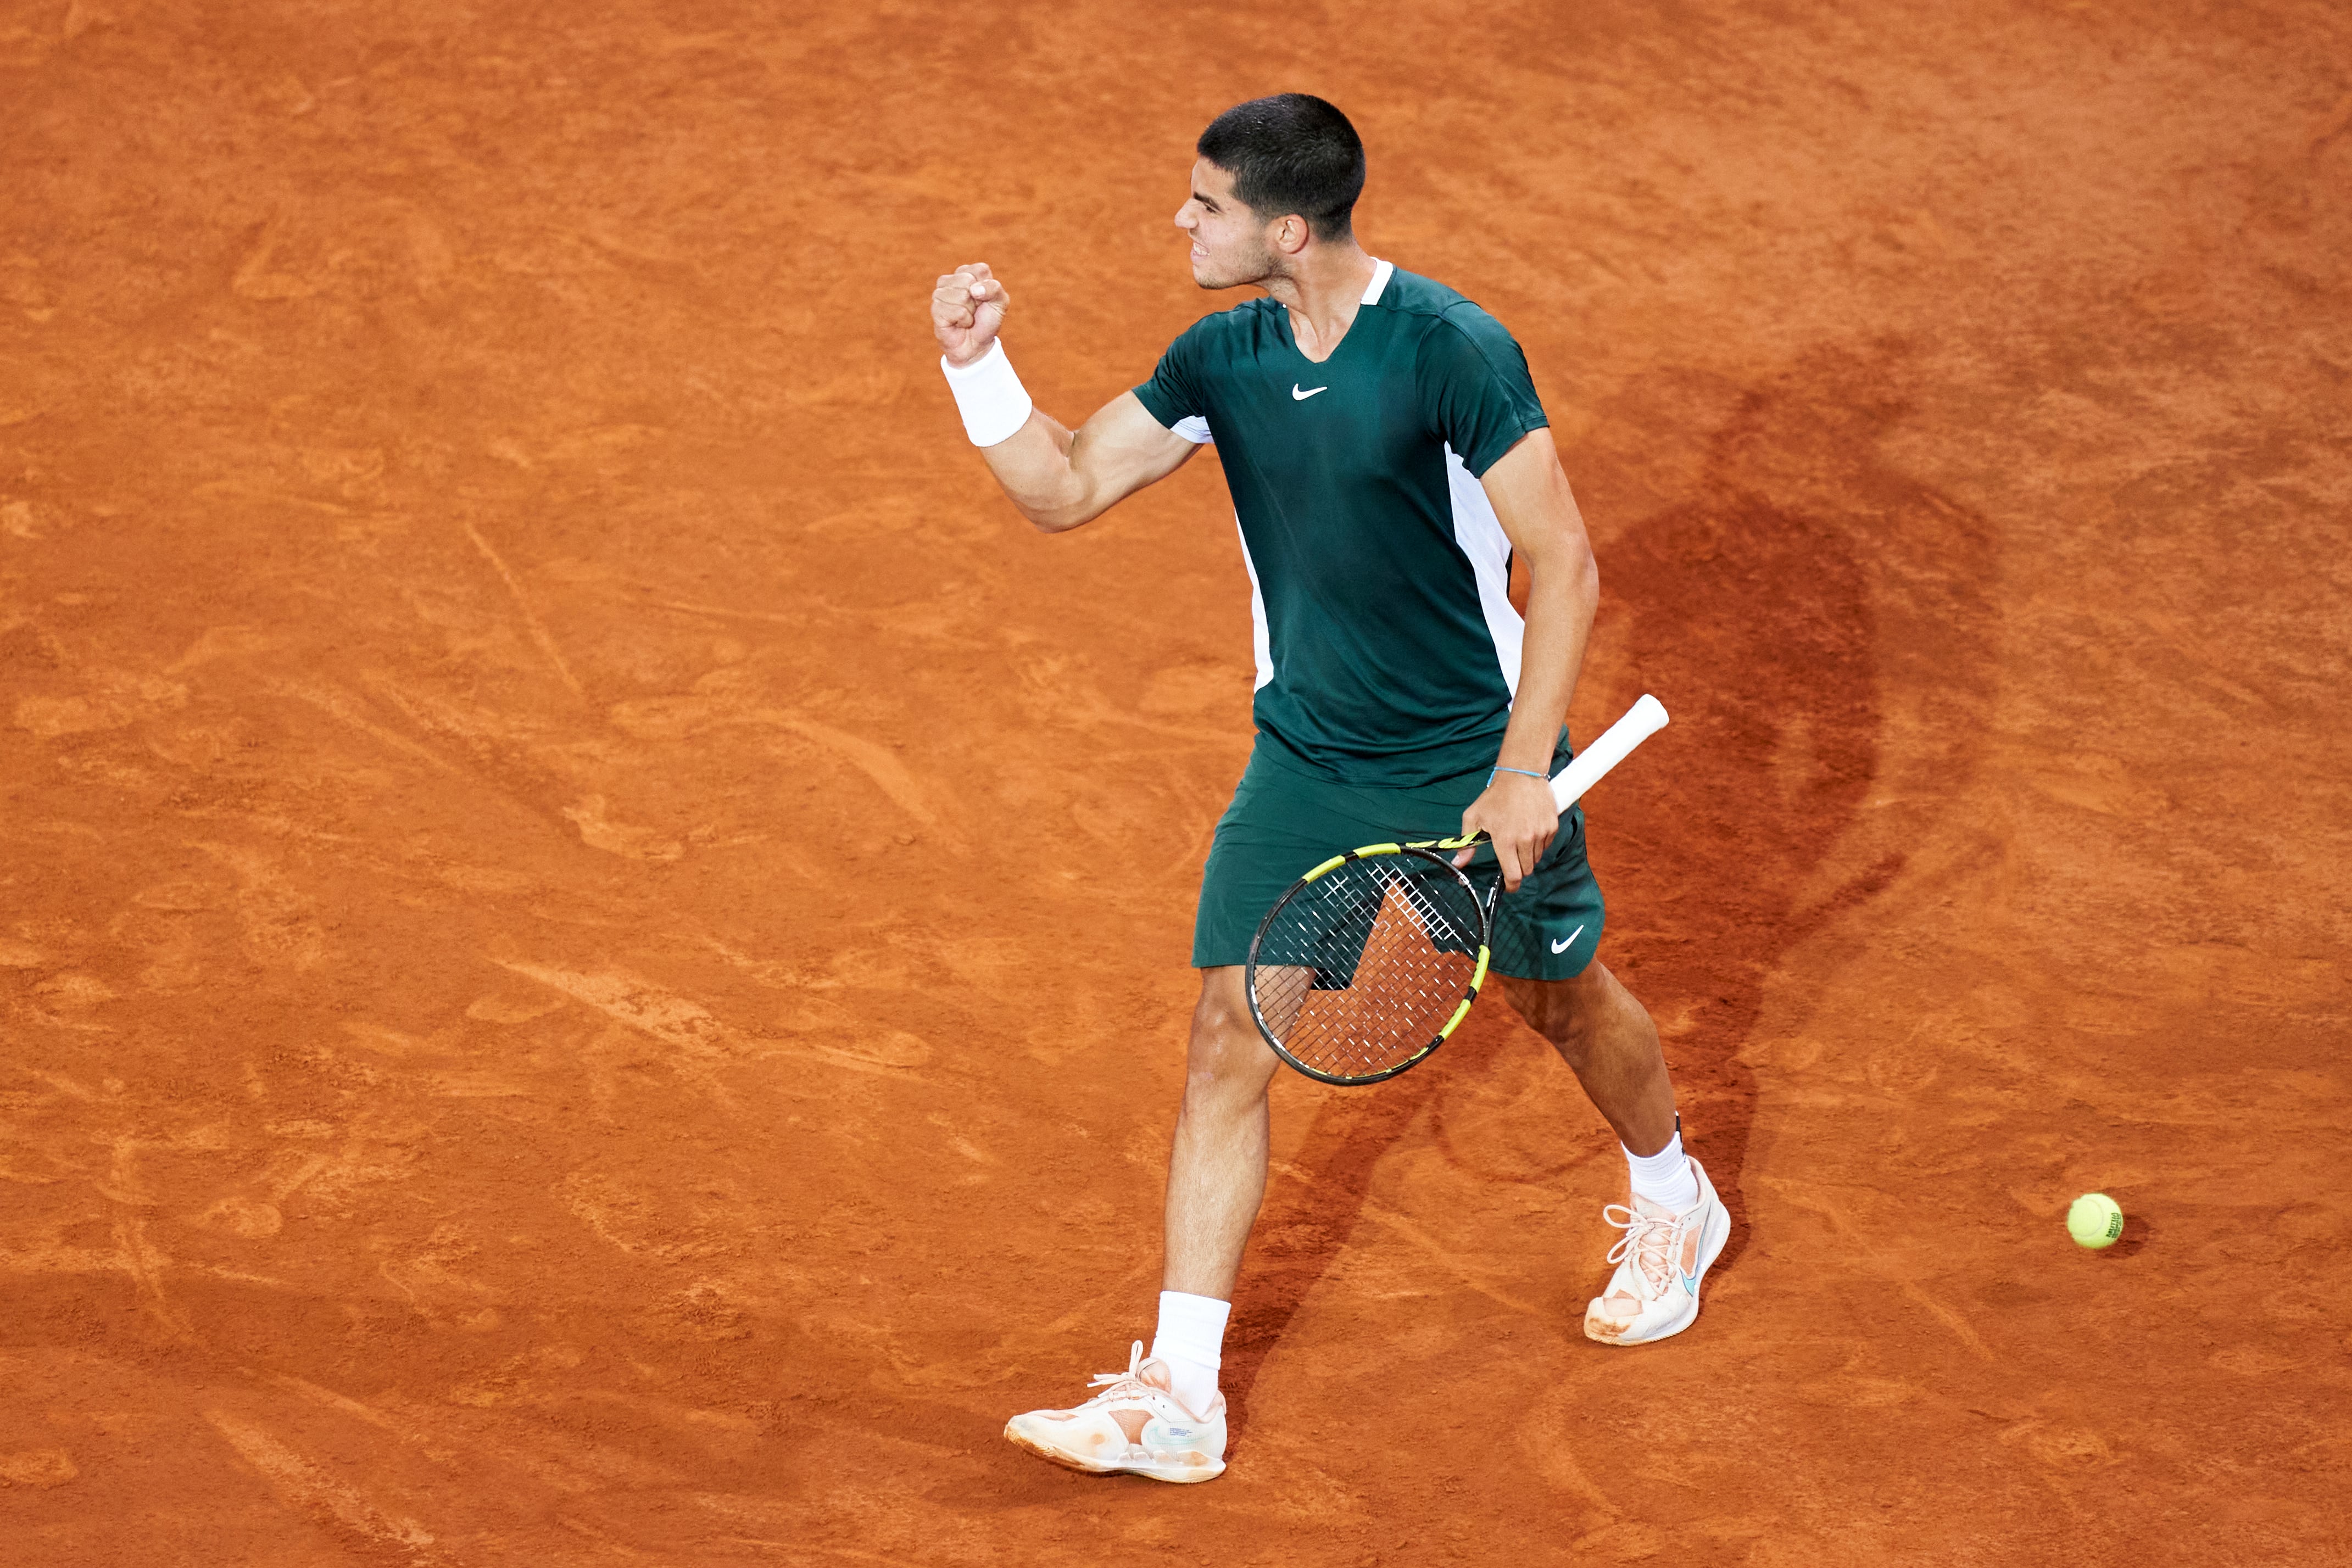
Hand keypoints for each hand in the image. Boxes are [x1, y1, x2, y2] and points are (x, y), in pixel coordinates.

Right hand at [932, 262, 1008, 365]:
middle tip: (974, 310)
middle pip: (969, 281)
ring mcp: (939, 294)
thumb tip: (974, 290)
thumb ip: (994, 288)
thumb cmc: (986, 321)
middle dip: (978, 300)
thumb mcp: (1000, 302)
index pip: (980, 270)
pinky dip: (964, 320)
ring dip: (970, 311)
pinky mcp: (935, 309)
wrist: (976, 345)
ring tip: (966, 317)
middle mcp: (949, 280)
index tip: (984, 299)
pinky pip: (957, 311)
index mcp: (966, 273)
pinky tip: (959, 324)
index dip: (987, 288)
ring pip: (962, 296)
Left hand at [1453, 772, 1557, 892]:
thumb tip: (1458, 864)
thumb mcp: (1474, 817)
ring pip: (1537, 858)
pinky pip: (1546, 845)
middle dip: (1518, 868)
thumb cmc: (1495, 797)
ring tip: (1519, 837)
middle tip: (1511, 855)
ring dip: (1528, 855)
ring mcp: (1541, 833)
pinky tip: (1530, 829)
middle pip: (1526, 869)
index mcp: (1505, 841)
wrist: (1521, 775)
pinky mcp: (1552, 827)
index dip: (1511, 885)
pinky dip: (1539, 843)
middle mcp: (1526, 840)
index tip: (1509, 885)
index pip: (1514, 875)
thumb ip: (1467, 844)